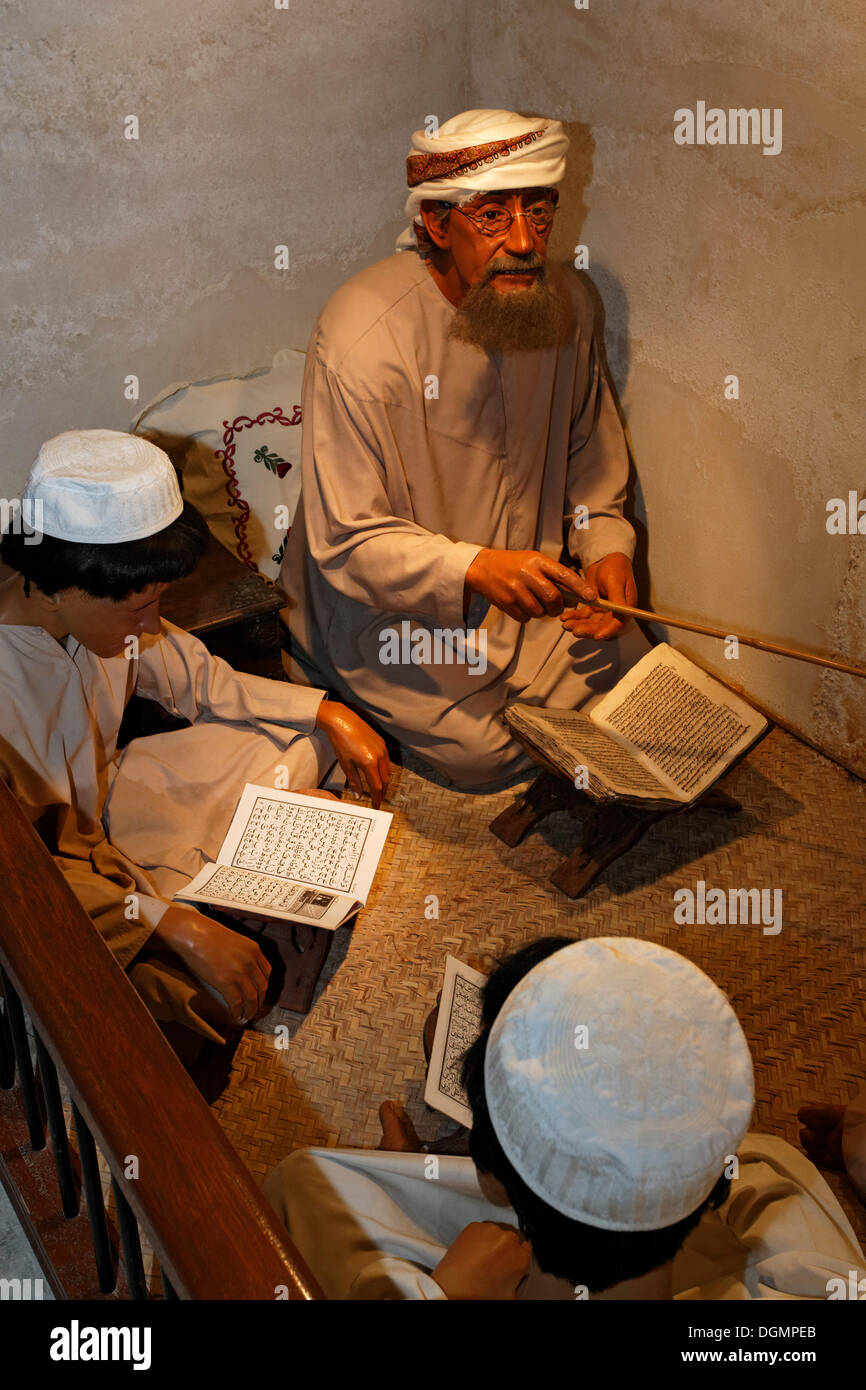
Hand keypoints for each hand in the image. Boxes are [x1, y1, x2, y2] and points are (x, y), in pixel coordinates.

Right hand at [154, 905, 270, 1023]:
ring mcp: (239, 973)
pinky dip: (237, 1012)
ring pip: (251, 998)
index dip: (264, 986)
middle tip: (254, 1008)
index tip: (260, 993)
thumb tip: (243, 970)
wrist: (194, 934)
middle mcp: (250, 962)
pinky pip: (236, 1002)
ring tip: (246, 1016)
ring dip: (250, 1010)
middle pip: (262, 987)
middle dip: (259, 1001)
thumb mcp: (236, 941)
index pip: (267, 972)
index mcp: (254, 950)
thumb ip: (244, 954)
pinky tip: (235, 1015)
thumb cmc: (209, 935)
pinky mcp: (225, 982)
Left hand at [315, 701, 390, 807]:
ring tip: (378, 789)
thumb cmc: (341, 742)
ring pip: (387, 770)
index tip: (375, 806)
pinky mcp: (381, 742)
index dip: (377, 798)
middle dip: (382, 792)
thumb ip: (354, 781)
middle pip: (385, 780)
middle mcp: (380, 756)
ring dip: (384, 781)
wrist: (342, 721)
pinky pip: (386, 761)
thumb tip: (358, 795)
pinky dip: (383, 770)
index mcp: (370, 764)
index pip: (377, 787)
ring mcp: (382, 748)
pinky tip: (377, 773)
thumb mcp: (345, 765)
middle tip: (378, 800)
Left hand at [431, 1221, 530, 1299]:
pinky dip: (479, 1237)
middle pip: (512, 1238)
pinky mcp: (475, 1226)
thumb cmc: (479, 1293)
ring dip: (492, 1241)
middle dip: (505, 1248)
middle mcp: (508, 1239)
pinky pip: (481, 1229)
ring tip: (481, 1257)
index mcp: (520, 1257)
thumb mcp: (510, 1293)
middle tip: (494, 1261)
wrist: (454, 1288)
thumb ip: (518, 1277)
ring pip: (496, 1231)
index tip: (511, 1257)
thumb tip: (516, 1272)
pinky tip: (473, 1251)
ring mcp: (491, 1230)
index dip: (517, 1254)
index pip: (527, 1247)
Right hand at [464, 548, 585, 622]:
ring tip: (534, 603)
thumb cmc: (515, 565)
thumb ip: (553, 576)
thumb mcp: (534, 562)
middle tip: (555, 607)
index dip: (580, 588)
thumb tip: (575, 596)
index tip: (591, 597)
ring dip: (541, 612)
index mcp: (537, 561)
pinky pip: (525, 618)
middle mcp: (527, 574)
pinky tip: (521, 605)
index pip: (564, 574)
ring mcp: (515, 589)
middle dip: (558, 607)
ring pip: (539, 611)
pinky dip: (527, 616)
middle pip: (553, 598)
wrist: (483, 568)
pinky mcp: (506, 602)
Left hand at [560, 551, 635, 640]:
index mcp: (625, 607)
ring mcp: (602, 611)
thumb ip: (618, 599)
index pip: (617, 624)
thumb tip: (621, 614)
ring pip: (590, 623)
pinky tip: (564, 618)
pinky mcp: (592, 608)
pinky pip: (582, 616)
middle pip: (601, 626)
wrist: (606, 560)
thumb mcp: (616, 582)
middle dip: (588, 630)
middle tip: (575, 630)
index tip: (597, 636)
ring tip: (566, 624)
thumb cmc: (616, 568)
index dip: (608, 631)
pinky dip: (574, 617)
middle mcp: (614, 612)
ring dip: (578, 625)